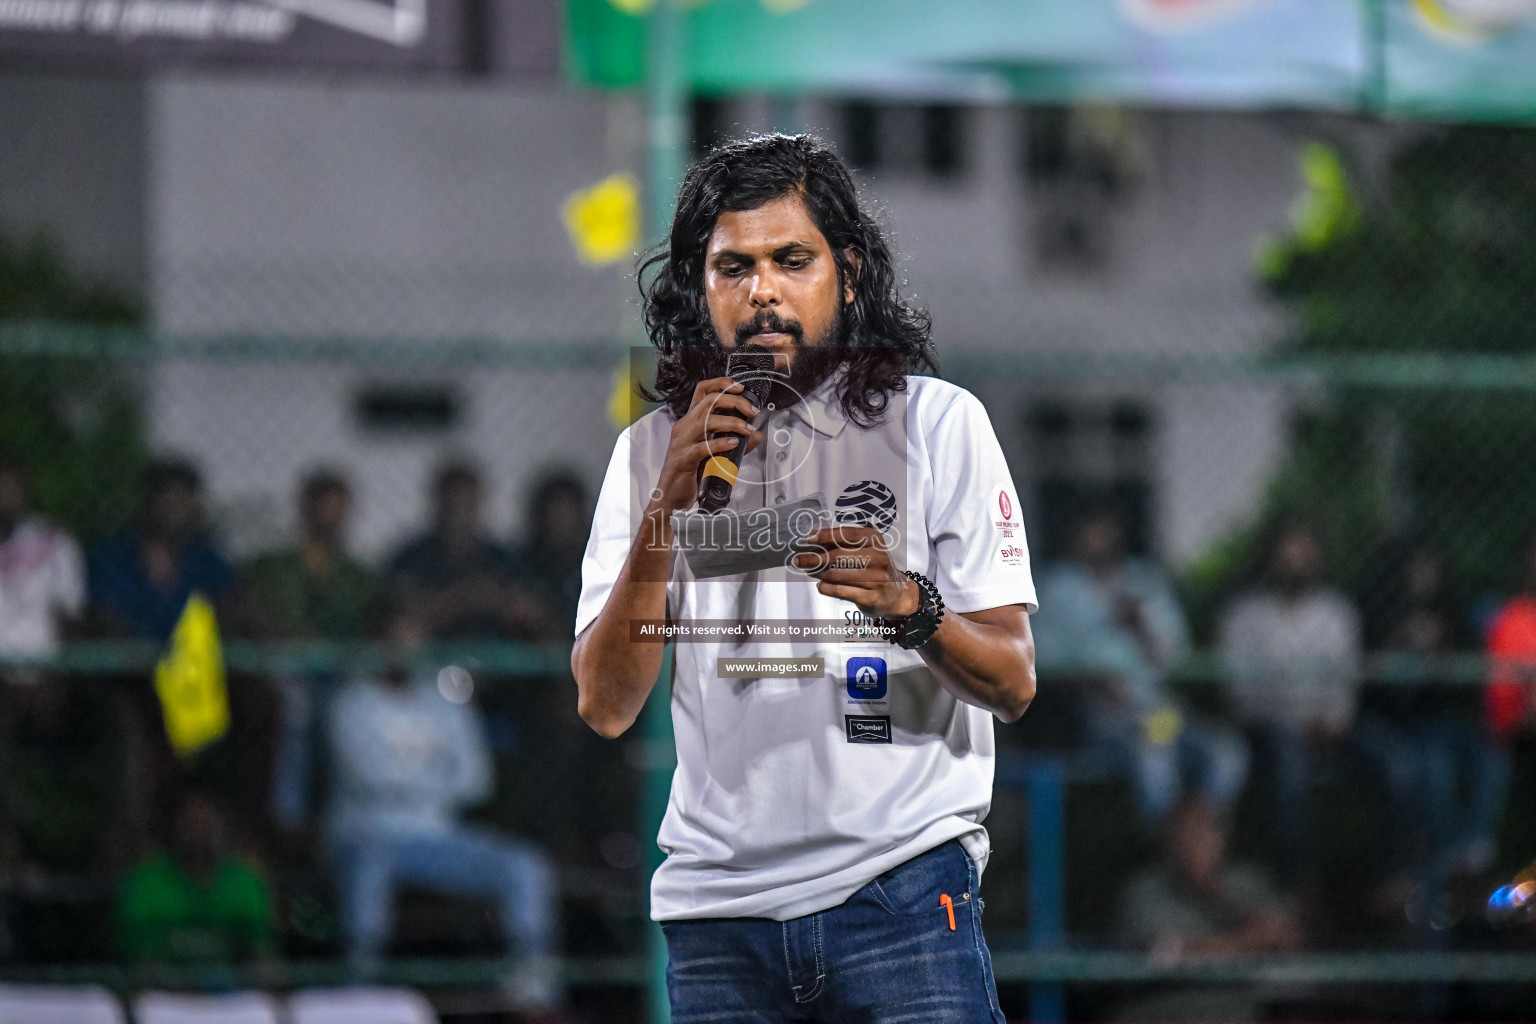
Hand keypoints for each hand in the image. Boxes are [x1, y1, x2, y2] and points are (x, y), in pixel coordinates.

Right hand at [651, 377, 763, 513]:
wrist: (671, 496)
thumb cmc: (689, 472)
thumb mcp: (714, 452)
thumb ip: (735, 442)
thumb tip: (757, 435)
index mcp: (690, 421)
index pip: (703, 391)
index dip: (722, 384)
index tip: (741, 387)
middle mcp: (684, 427)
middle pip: (709, 401)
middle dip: (735, 402)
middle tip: (752, 411)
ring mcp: (682, 442)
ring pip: (707, 421)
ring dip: (732, 423)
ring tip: (747, 429)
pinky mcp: (683, 459)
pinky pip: (703, 446)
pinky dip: (721, 443)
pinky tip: (733, 444)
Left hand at [790, 525, 919, 617]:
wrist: (897, 594)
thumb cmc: (875, 568)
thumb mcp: (867, 550)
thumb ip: (844, 544)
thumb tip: (813, 542)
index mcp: (875, 540)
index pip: (846, 534)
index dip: (825, 535)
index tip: (808, 539)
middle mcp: (878, 557)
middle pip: (838, 556)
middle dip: (814, 558)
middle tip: (799, 560)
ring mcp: (876, 578)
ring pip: (836, 575)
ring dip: (818, 574)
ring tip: (809, 572)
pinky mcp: (870, 597)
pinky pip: (840, 591)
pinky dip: (826, 588)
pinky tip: (821, 586)